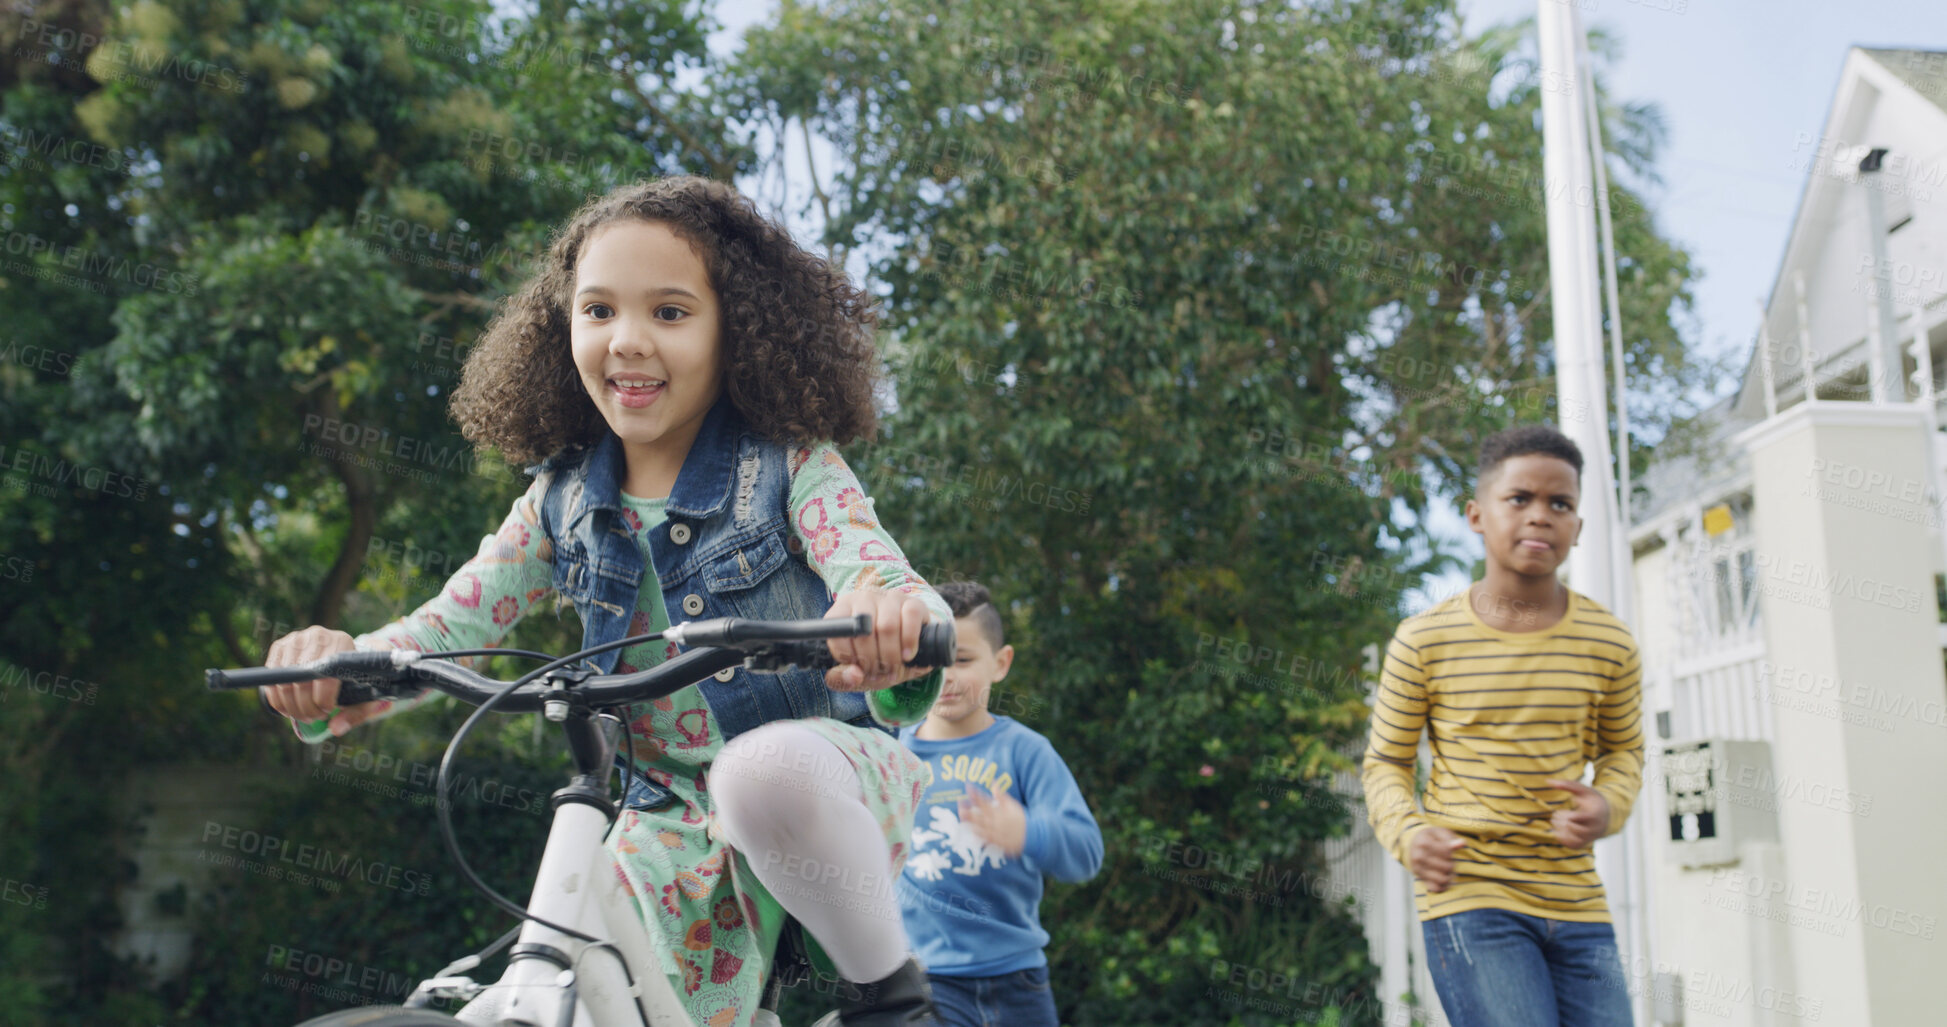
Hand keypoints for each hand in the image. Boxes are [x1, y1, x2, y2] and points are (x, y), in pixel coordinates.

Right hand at [260, 626, 390, 736]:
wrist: (343, 655)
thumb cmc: (356, 677)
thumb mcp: (365, 694)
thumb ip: (355, 713)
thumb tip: (335, 729)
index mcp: (342, 643)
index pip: (325, 675)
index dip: (323, 700)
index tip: (327, 711)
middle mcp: (318, 636)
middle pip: (301, 680)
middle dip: (305, 708)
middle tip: (313, 718)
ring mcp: (296, 639)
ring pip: (283, 681)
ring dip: (290, 706)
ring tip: (302, 715)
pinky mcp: (280, 646)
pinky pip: (270, 678)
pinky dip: (276, 698)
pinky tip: (288, 708)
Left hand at [823, 590, 931, 691]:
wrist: (908, 653)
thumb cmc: (875, 658)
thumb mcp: (854, 672)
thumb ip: (842, 679)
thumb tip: (854, 675)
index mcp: (843, 610)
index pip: (837, 630)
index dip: (846, 655)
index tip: (856, 668)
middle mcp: (864, 599)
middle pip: (864, 630)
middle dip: (871, 660)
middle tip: (876, 673)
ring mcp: (890, 598)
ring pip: (888, 626)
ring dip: (890, 656)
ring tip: (891, 669)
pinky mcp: (914, 602)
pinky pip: (911, 617)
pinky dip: (909, 642)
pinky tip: (907, 656)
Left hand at [960, 785, 1026, 856]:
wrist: (1031, 836)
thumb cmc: (1020, 819)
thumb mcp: (1013, 805)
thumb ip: (1002, 795)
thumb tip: (994, 783)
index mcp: (1000, 811)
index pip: (985, 800)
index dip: (975, 793)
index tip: (968, 786)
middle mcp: (996, 821)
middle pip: (980, 813)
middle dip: (969, 807)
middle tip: (959, 801)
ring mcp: (995, 831)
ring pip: (980, 824)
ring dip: (970, 819)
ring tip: (961, 814)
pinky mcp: (996, 840)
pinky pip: (984, 837)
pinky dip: (977, 832)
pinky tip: (970, 828)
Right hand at [1407, 826, 1468, 892]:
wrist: (1413, 844)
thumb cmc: (1431, 837)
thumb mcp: (1439, 833)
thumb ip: (1450, 839)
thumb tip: (1462, 843)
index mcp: (1423, 842)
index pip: (1446, 852)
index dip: (1452, 852)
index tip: (1449, 850)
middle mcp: (1418, 857)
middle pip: (1446, 866)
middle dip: (1452, 864)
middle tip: (1450, 861)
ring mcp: (1418, 869)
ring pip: (1442, 879)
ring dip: (1449, 875)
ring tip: (1449, 870)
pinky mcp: (1420, 878)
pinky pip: (1435, 888)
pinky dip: (1443, 886)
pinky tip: (1444, 878)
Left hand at [1545, 779, 1609, 847]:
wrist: (1606, 814)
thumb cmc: (1591, 799)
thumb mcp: (1582, 789)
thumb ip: (1567, 784)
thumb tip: (1548, 781)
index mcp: (1595, 814)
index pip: (1578, 818)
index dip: (1566, 816)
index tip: (1559, 812)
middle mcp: (1595, 827)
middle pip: (1574, 829)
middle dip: (1561, 822)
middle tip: (1555, 817)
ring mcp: (1591, 836)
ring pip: (1573, 839)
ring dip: (1560, 831)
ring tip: (1556, 823)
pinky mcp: (1585, 842)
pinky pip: (1573, 845)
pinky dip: (1563, 839)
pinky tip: (1558, 831)